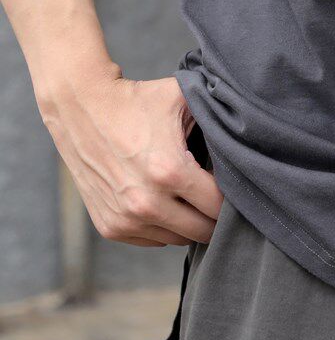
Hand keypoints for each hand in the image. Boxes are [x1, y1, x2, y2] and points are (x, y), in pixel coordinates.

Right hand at [41, 71, 222, 246]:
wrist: (82, 107)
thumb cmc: (138, 100)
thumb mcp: (183, 98)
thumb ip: (215, 119)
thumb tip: (247, 138)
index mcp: (169, 171)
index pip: (218, 205)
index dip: (232, 195)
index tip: (232, 182)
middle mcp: (147, 202)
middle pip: (202, 231)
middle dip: (215, 215)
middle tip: (217, 195)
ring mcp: (126, 219)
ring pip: (178, 240)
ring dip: (189, 222)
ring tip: (192, 197)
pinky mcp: (110, 227)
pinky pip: (152, 240)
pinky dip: (164, 226)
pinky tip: (167, 201)